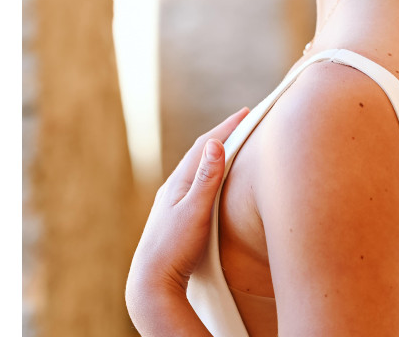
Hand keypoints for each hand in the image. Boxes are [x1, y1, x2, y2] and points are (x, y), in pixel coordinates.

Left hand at [126, 107, 249, 325]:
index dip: (227, 127)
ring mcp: (171, 203)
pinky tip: (213, 182)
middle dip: (223, 136)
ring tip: (233, 146)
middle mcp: (172, 188)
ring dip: (215, 154)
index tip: (247, 113)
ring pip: (196, 169)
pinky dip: (208, 173)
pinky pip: (194, 184)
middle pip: (200, 153)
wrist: (151, 285)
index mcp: (178, 182)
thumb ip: (207, 179)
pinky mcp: (173, 218)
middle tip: (244, 123)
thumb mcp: (195, 212)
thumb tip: (215, 143)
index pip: (205, 146)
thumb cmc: (174, 249)